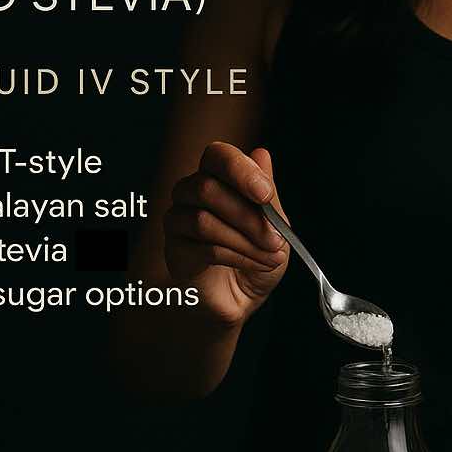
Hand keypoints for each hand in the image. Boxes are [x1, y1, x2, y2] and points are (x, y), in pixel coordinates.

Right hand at [163, 142, 288, 325]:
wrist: (243, 298)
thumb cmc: (257, 255)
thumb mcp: (274, 224)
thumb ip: (266, 194)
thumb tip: (261, 154)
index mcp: (217, 177)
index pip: (217, 156)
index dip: (239, 170)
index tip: (264, 193)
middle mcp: (191, 194)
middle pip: (206, 188)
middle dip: (248, 216)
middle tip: (276, 238)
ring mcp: (178, 221)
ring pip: (203, 221)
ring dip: (245, 241)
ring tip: (269, 255)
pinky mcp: (175, 252)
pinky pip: (202, 248)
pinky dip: (236, 257)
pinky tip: (252, 264)